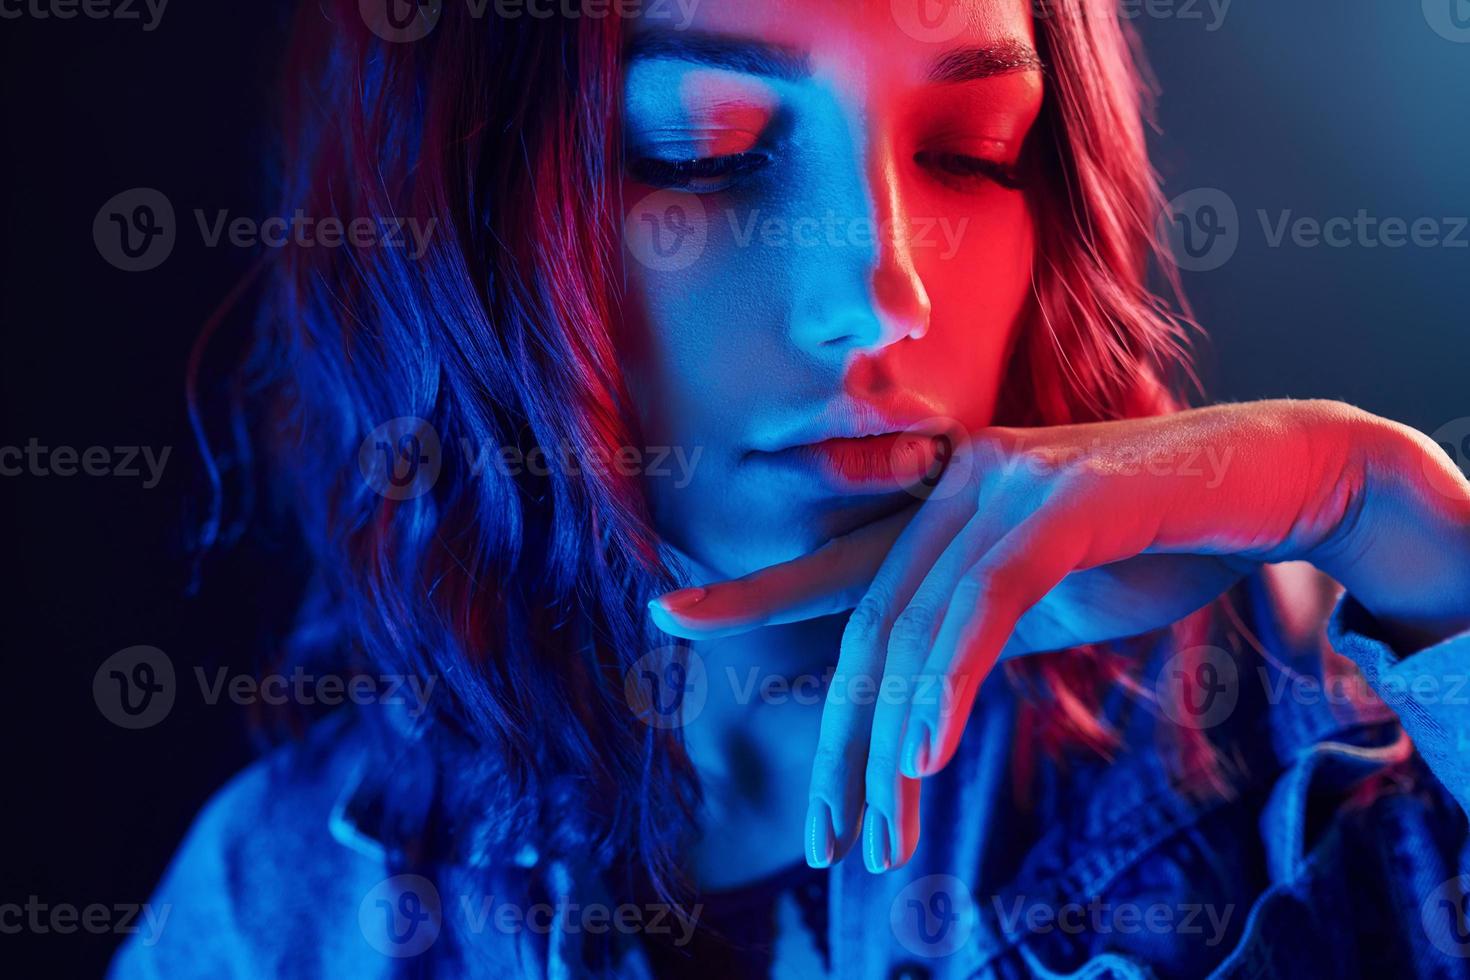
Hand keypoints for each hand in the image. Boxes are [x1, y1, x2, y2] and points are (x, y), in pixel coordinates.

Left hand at [648, 399, 1469, 872]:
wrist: (1276, 480)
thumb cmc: (1162, 541)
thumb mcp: (1052, 601)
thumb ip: (978, 632)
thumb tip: (915, 704)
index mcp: (946, 507)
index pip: (839, 566)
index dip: (753, 593)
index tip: (669, 615)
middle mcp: (958, 486)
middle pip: (869, 625)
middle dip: (842, 741)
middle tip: (826, 837)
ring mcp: (1006, 485)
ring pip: (914, 629)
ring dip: (891, 744)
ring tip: (881, 836)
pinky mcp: (1063, 500)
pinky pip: (981, 604)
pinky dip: (946, 683)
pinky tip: (925, 755)